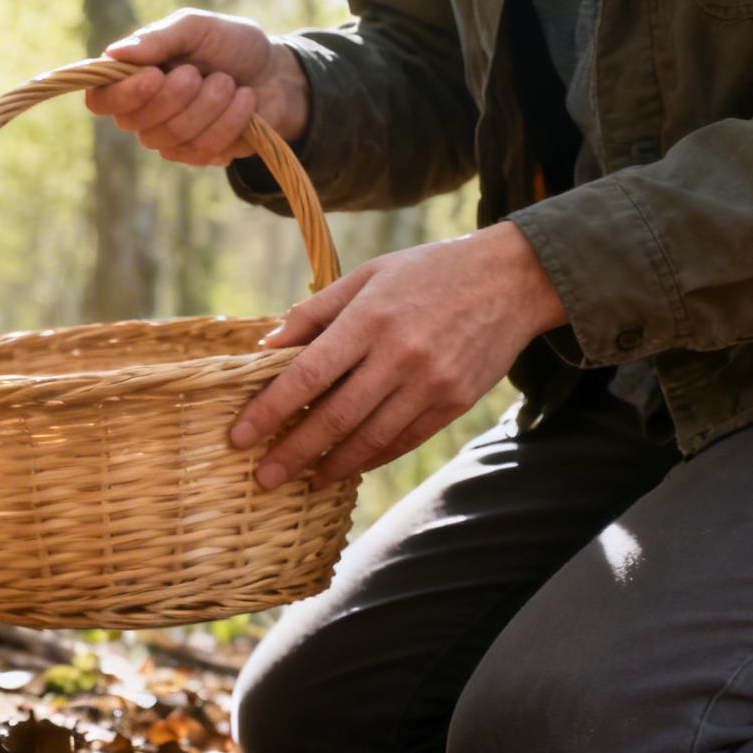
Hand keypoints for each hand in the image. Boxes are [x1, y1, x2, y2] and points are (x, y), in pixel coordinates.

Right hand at [84, 8, 309, 164]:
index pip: (101, 101)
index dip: (123, 94)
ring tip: (229, 82)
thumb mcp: (197, 28)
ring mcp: (170, 139)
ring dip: (211, 103)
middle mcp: (144, 114)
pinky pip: (206, 147)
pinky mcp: (199, 156)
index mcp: (134, 79)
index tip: (154, 75)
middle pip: (138, 122)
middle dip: (178, 94)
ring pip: (174, 135)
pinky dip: (233, 119)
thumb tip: (114, 52)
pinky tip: (244, 102)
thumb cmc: (230, 45)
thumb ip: (157, 37)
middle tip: (201, 72)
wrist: (276, 72)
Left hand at [230, 222, 568, 489]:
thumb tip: (265, 347)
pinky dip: (371, 458)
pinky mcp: (455, 402)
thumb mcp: (367, 276)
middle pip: (334, 417)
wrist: (514, 279)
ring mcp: (431, 383)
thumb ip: (315, 313)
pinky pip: (404, 441)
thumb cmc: (429, 272)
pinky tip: (346, 468)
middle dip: (292, 453)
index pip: (307, 375)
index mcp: (370, 319)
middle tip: (262, 478)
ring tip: (302, 480)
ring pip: (370, 438)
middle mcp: (400, 355)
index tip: (239, 436)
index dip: (270, 410)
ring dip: (331, 465)